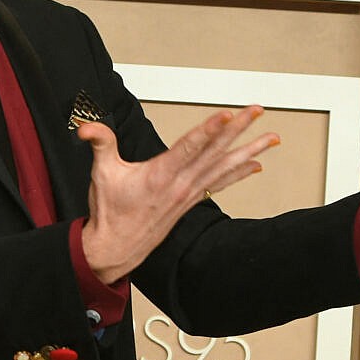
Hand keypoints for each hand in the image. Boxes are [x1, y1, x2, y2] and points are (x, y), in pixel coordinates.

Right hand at [76, 106, 277, 285]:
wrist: (116, 248)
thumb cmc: (111, 212)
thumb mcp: (101, 173)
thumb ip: (100, 144)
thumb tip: (87, 128)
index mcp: (161, 174)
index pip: (190, 146)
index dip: (209, 129)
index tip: (228, 114)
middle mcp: (181, 184)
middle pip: (215, 151)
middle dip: (239, 129)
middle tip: (258, 111)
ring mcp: (189, 193)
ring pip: (224, 167)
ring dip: (250, 151)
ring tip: (271, 138)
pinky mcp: (190, 201)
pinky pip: (220, 183)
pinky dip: (238, 172)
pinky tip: (255, 165)